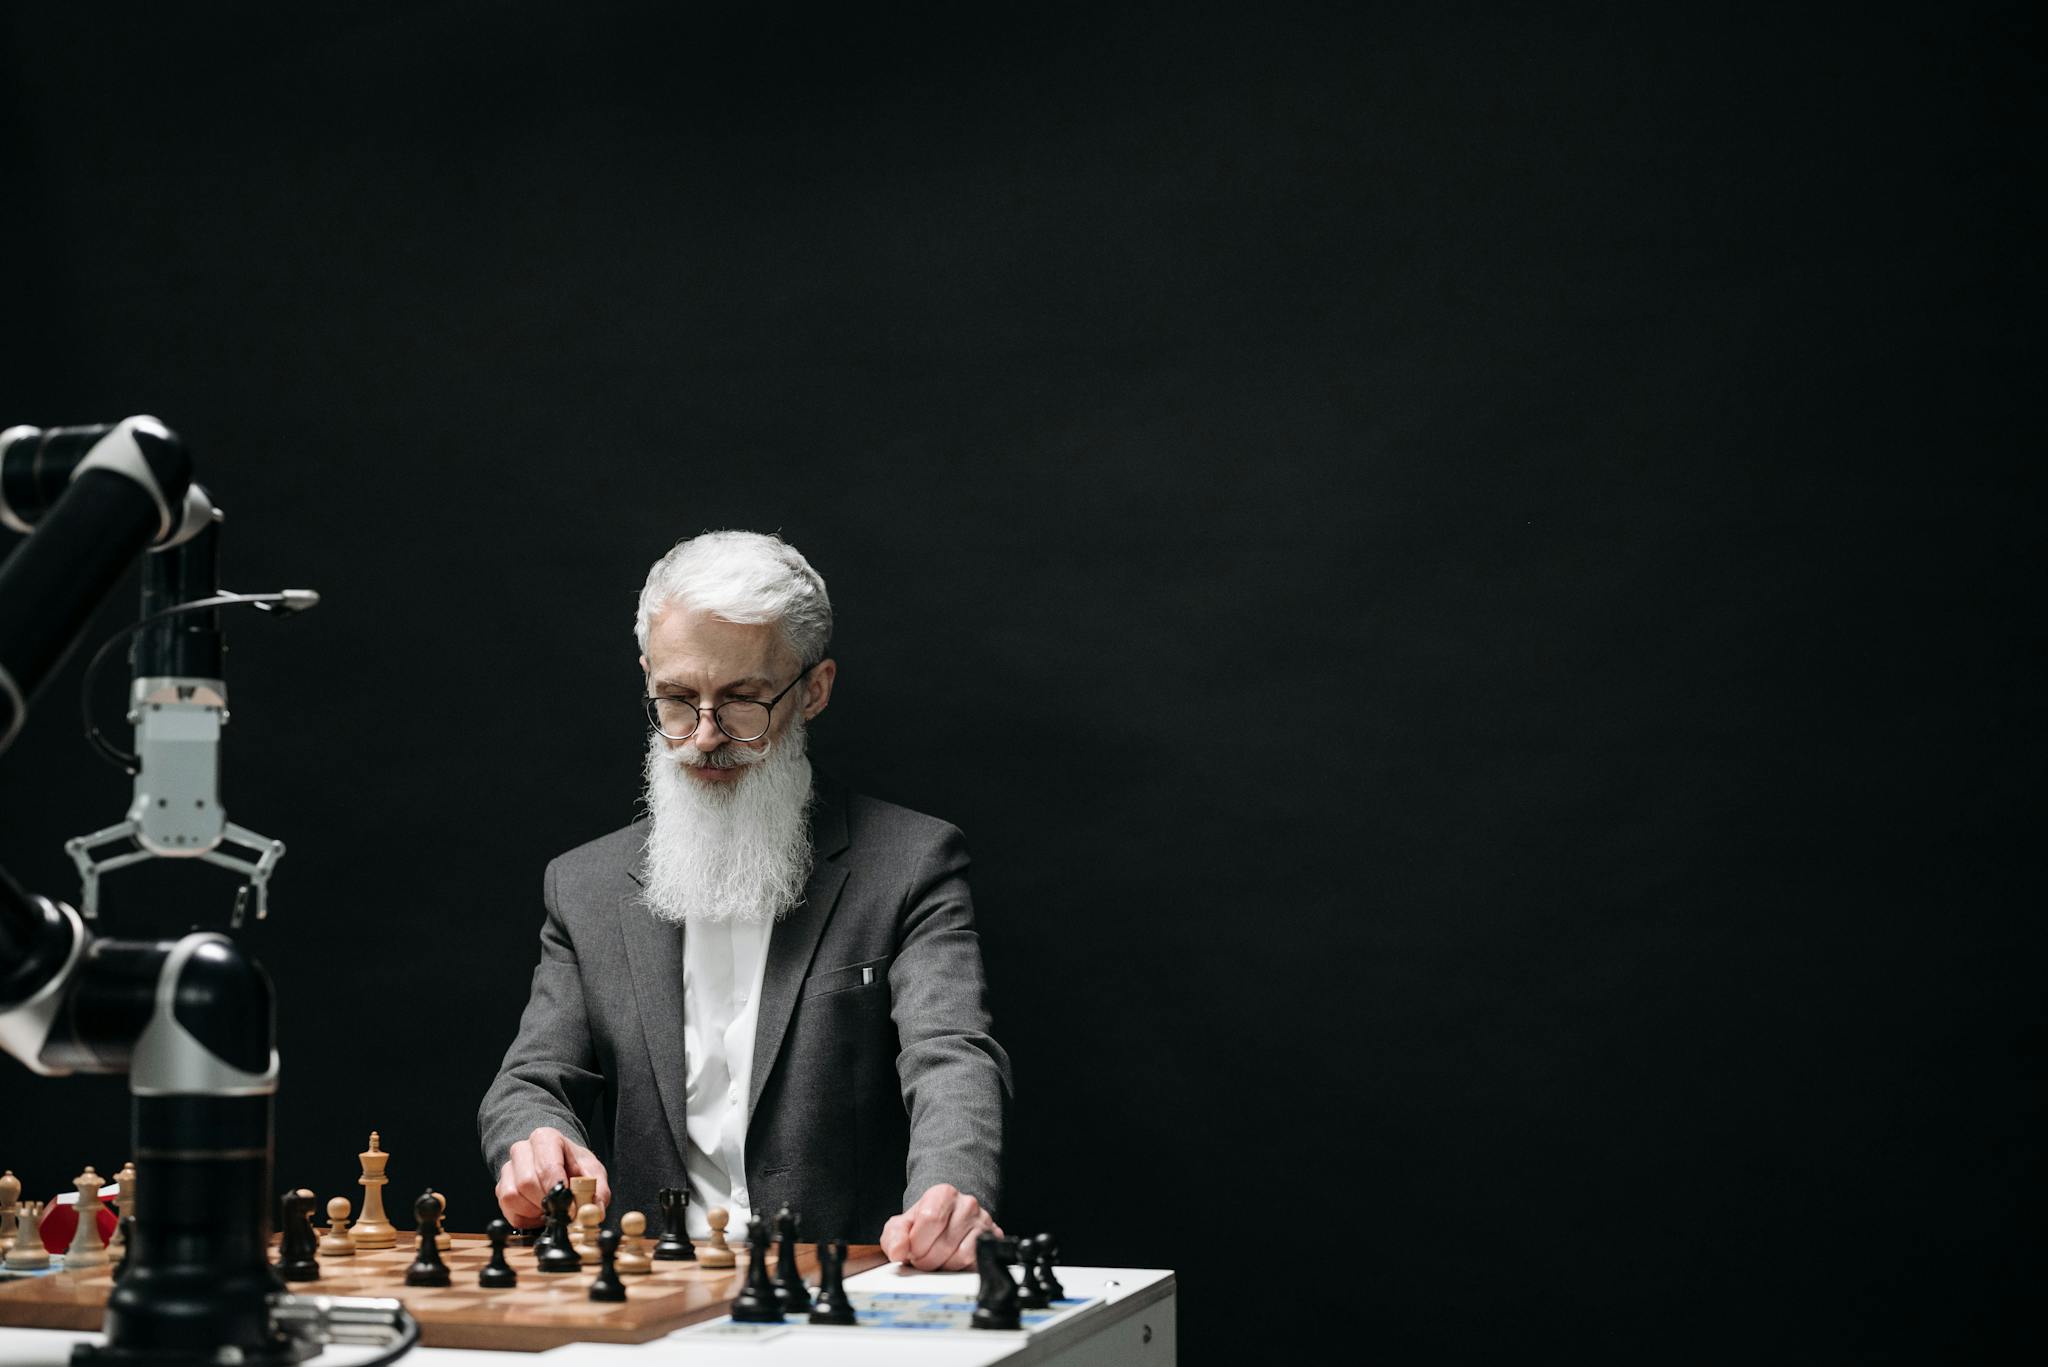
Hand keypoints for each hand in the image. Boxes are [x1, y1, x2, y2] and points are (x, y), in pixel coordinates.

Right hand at [495, 1126, 611, 1227]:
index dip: (556, 1188)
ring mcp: (508, 1169)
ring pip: (512, 1196)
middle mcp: (522, 1150)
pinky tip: (539, 1213)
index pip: (546, 1166)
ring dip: (534, 1211)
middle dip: (546, 1202)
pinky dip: (525, 1218)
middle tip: (561, 1209)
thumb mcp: (593, 1173)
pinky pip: (507, 1209)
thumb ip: (598, 1191)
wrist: (559, 1164)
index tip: (567, 1202)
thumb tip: (595, 1212)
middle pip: (526, 1182)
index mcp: (545, 1139)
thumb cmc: (575, 1167)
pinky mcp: (501, 1188)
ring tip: (551, 1209)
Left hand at [880, 1183, 1000, 1270]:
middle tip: (922, 1259)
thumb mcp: (902, 1226)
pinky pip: (975, 1263)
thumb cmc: (924, 1225)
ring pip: (962, 1255)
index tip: (912, 1250)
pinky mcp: (994, 1240)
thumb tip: (898, 1252)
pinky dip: (959, 1269)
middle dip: (927, 1260)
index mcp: (943, 1193)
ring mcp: (984, 1222)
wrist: (948, 1224)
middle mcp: (967, 1204)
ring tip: (937, 1259)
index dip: (917, 1243)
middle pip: (945, 1242)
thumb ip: (894, 1237)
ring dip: (944, 1266)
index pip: (931, 1219)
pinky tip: (951, 1262)